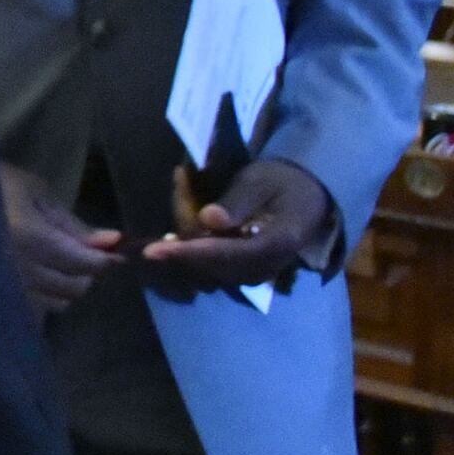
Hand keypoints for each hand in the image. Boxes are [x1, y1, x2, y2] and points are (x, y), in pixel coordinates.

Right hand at [0, 161, 120, 316]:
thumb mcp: (35, 193)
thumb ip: (72, 223)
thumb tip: (111, 241)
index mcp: (29, 236)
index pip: (81, 262)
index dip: (103, 260)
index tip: (115, 254)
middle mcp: (17, 267)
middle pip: (71, 286)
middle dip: (86, 273)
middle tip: (84, 256)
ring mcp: (4, 283)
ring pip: (54, 301)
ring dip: (66, 287)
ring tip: (60, 266)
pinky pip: (33, 307)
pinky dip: (46, 296)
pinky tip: (40, 278)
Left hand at [142, 156, 333, 293]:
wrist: (307, 197)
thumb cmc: (282, 182)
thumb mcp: (262, 181)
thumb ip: (237, 201)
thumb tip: (208, 219)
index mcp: (283, 240)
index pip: (233, 253)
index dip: (194, 252)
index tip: (157, 249)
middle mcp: (271, 265)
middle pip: (218, 267)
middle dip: (181, 253)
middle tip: (147, 242)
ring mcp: (260, 273)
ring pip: (213, 273)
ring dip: (183, 256)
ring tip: (157, 240)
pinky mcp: (249, 273)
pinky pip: (215, 270)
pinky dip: (192, 258)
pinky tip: (173, 244)